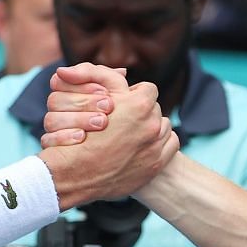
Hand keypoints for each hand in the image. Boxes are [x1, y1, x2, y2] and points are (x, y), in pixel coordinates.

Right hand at [40, 77, 177, 203]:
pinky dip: (160, 144)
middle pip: (155, 109)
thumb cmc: (79, 135)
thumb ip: (107, 79)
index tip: (126, 103)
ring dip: (153, 128)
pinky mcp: (156, 164)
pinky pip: (171, 145)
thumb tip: (124, 73)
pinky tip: (145, 146)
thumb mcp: (89, 98)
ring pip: (164, 126)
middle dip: (143, 113)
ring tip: (135, 134)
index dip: (136, 95)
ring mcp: (155, 146)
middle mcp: (151, 125)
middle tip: (127, 121)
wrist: (75, 173)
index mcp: (139, 105)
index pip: (148, 89)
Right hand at [41, 62, 127, 145]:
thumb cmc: (120, 111)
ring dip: (78, 119)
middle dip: (84, 102)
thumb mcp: (115, 88)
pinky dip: (64, 137)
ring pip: (51, 120)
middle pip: (55, 100)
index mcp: (67, 91)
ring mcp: (53, 129)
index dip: (81, 86)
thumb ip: (97, 73)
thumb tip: (71, 70)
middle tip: (108, 107)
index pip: (59, 81)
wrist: (127, 142)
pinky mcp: (52, 148)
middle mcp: (57, 109)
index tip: (105, 92)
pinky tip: (82, 137)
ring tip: (102, 123)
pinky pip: (48, 141)